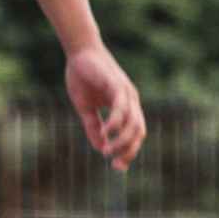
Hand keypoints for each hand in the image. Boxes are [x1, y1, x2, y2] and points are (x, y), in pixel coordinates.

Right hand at [65, 45, 144, 171]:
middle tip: (115, 164)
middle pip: (139, 132)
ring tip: (108, 150)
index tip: (116, 165)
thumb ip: (93, 126)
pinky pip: (121, 108)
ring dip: (123, 140)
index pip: (134, 134)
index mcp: (125, 106)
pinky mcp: (117, 85)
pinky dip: (116, 123)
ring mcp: (126, 93)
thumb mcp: (85, 107)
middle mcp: (131, 101)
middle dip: (129, 150)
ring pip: (134, 123)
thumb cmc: (83, 76)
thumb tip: (101, 148)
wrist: (79, 51)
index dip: (128, 151)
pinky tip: (107, 133)